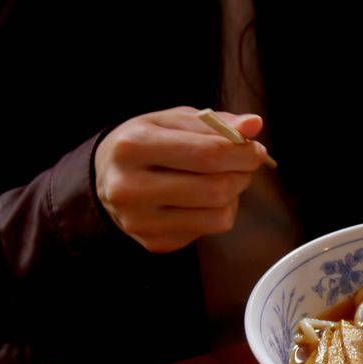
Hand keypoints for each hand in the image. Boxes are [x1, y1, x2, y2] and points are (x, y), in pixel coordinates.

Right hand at [94, 107, 270, 252]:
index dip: (242, 153)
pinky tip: (203, 199)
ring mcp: (141, 221)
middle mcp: (130, 188)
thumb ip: (214, 122)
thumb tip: (253, 124)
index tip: (255, 148)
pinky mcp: (155, 242)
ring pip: (218, 214)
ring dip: (234, 194)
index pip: (207, 154)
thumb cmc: (146, 142)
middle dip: (242, 174)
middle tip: (243, 164)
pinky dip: (219, 212)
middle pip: (215, 188)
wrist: (107, 179)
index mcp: (132, 147)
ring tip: (223, 178)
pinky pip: (210, 229)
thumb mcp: (171, 121)